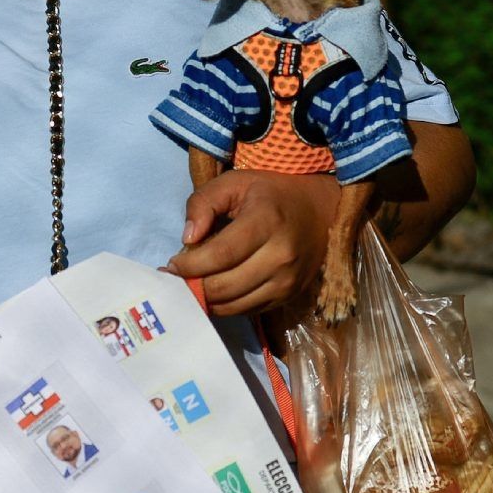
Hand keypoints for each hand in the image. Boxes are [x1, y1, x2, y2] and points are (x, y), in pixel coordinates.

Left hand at [166, 169, 339, 316]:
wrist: (320, 211)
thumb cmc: (271, 194)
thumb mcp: (234, 182)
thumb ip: (203, 203)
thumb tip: (187, 238)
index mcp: (267, 221)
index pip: (221, 255)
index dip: (191, 265)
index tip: (172, 264)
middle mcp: (281, 256)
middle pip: (225, 285)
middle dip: (193, 285)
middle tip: (176, 277)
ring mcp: (288, 281)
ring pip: (234, 305)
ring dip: (206, 299)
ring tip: (191, 285)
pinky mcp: (289, 296)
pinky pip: (248, 311)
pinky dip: (225, 305)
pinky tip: (213, 291)